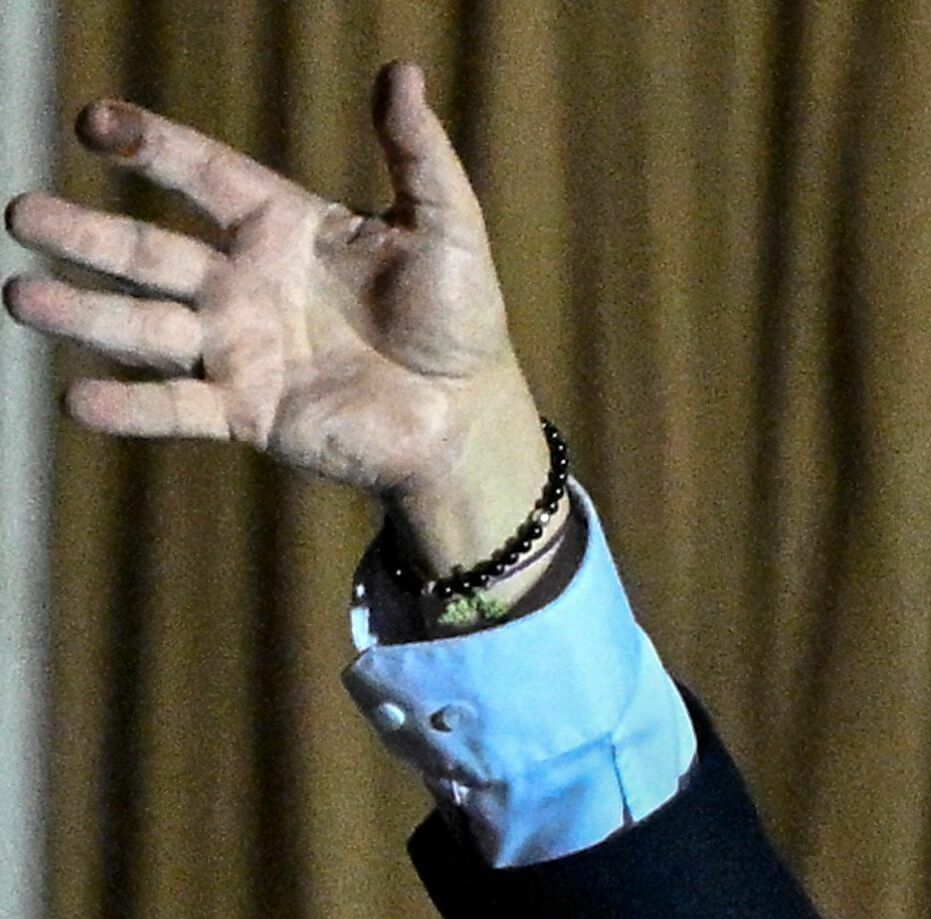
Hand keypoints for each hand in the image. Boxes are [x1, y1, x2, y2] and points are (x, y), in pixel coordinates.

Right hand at [0, 61, 546, 571]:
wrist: (470, 420)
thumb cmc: (461, 321)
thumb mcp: (447, 229)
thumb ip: (418, 153)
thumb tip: (401, 71)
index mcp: (282, 226)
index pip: (201, 172)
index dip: (150, 146)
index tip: (93, 121)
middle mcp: (243, 283)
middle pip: (147, 252)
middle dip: (83, 235)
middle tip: (20, 214)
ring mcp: (238, 349)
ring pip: (144, 327)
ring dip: (81, 313)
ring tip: (18, 297)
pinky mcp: (247, 413)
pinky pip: (177, 408)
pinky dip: (129, 407)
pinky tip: (77, 401)